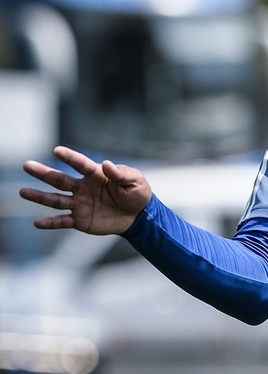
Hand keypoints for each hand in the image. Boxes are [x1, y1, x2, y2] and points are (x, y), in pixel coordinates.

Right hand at [20, 146, 151, 234]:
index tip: (57, 150)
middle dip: (44, 173)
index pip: (81, 164)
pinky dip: (50, 223)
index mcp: (96, 175)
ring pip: (56, 199)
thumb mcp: (135, 181)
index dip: (70, 157)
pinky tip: (37, 223)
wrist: (138, 216)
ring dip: (39, 196)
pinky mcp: (80, 220)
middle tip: (26, 165)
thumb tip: (106, 164)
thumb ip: (121, 173)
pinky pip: (62, 221)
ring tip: (22, 192)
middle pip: (60, 180)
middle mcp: (83, 188)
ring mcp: (80, 204)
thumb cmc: (137, 193)